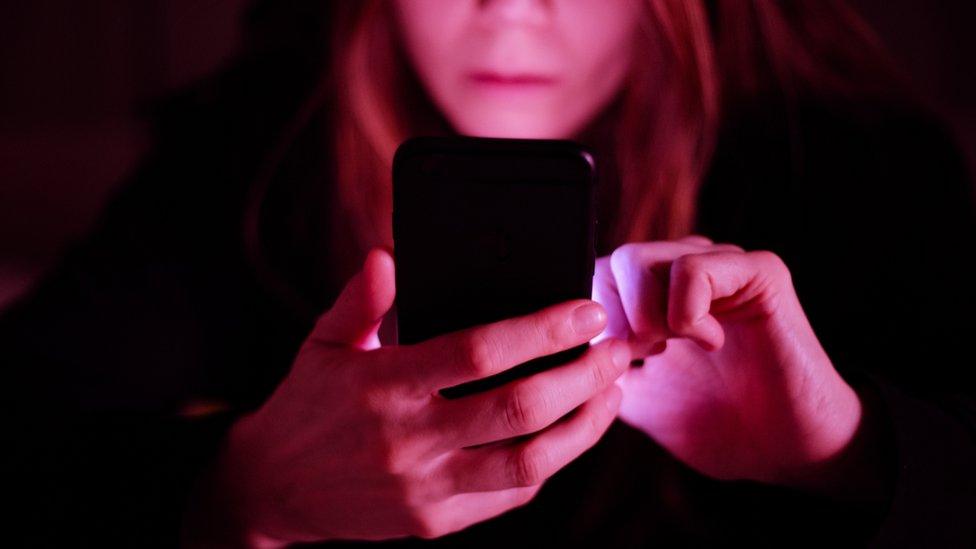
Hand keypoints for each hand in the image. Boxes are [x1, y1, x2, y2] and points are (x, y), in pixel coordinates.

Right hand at [184, 248, 629, 546]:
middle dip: (582, 375)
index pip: (478, 352)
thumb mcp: (323, 343)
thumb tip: (388, 256)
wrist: (273, 489)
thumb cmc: (307, 405)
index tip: (585, 312)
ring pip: (527, 462)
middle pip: (518, 407)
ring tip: (612, 393)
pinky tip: (571, 433)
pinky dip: (549, 464)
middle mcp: (408, 439)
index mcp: (383, 385)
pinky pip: (508, 496)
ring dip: (583, 427)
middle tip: (615, 349)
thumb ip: (359, 299)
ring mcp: (424, 487)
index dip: (541, 330)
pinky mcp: (434, 522)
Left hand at [592, 236, 862, 486]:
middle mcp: (686, 269)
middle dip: (612, 320)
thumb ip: (599, 366)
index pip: (595, 275)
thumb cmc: (719, 424)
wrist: (788, 451)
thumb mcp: (638, 398)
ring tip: (670, 351)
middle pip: (612, 262)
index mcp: (657, 293)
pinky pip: (692, 267)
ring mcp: (721, 265)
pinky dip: (685, 313)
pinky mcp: (758, 272)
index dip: (589, 319)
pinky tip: (708, 342)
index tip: (609, 362)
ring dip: (642, 317)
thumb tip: (558, 348)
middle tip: (640, 359)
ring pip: (640, 259)